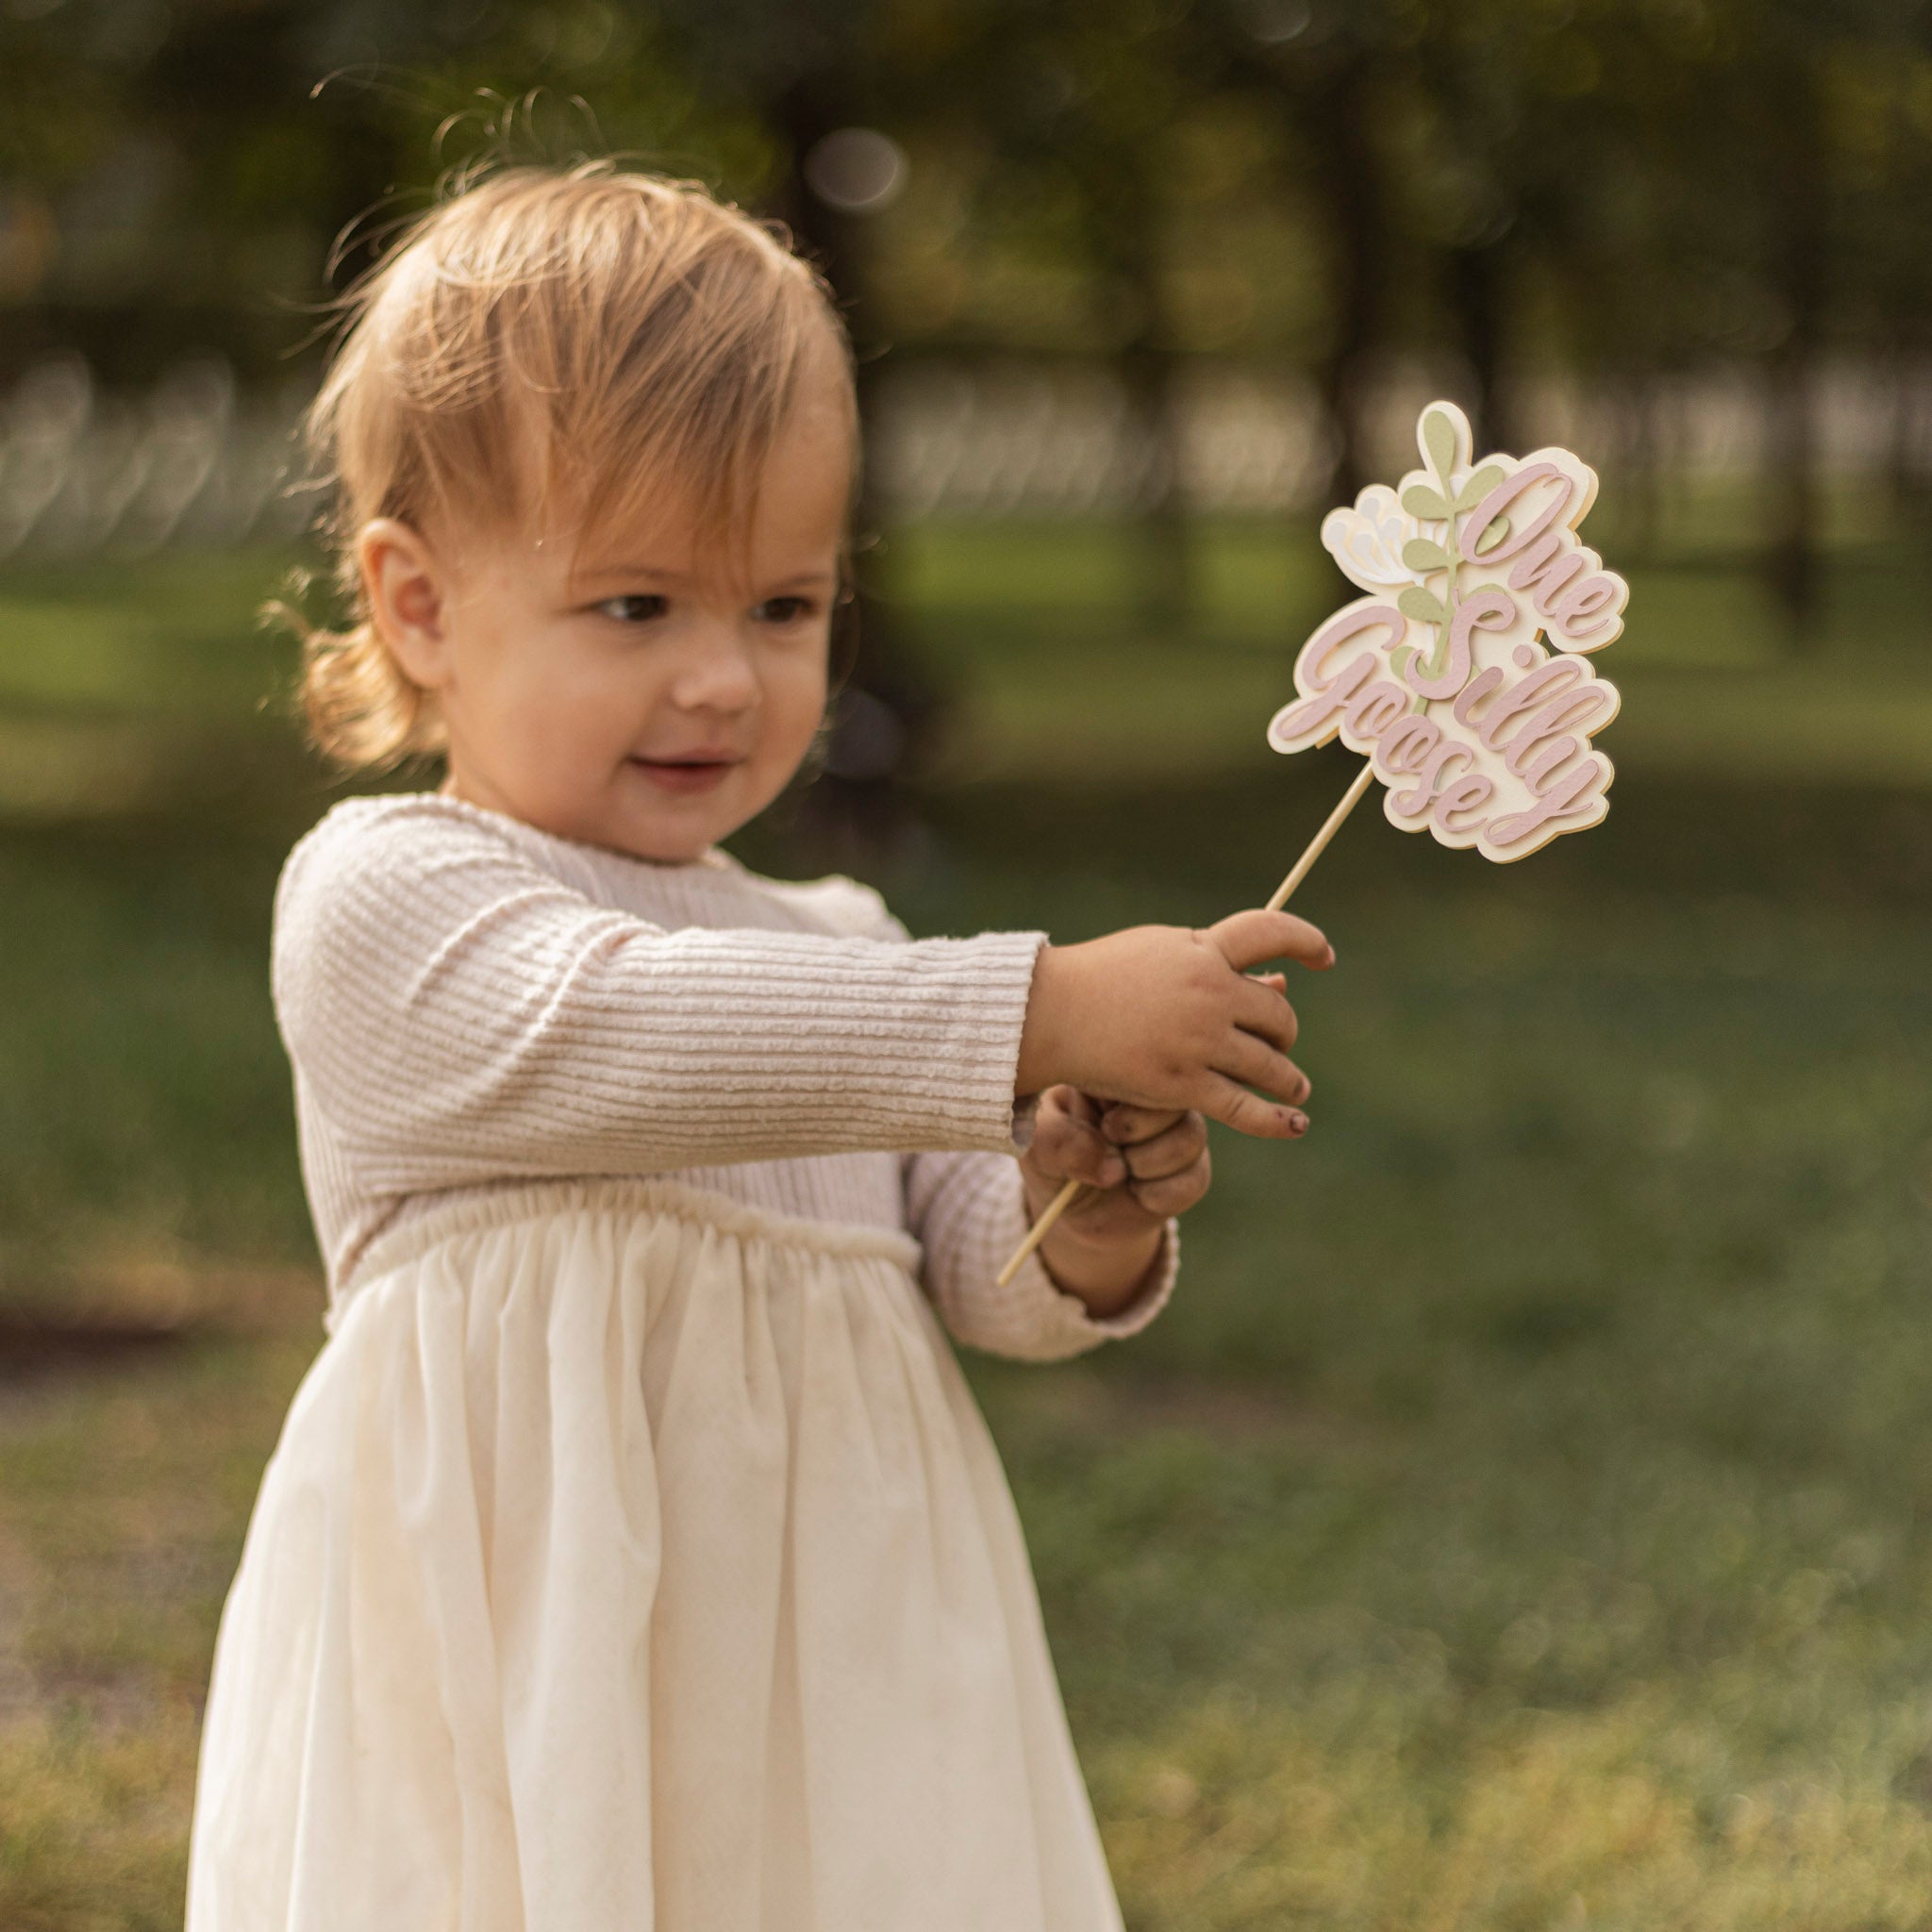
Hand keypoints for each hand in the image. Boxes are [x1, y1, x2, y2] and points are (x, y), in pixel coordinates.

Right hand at [1014, 909, 1331, 1138]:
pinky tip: (1296, 1123)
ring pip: (1270, 1064)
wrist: (1048, 1013)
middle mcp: (1208, 991)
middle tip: (1276, 1043)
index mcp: (1202, 949)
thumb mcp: (1160, 953)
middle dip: (1282, 1032)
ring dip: (1287, 1077)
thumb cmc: (1102, 978)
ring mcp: (1197, 1039)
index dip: (1306, 941)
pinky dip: (1277, 1119)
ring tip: (1292, 1086)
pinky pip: (1244, 1107)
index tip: (1324, 958)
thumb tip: (1277, 983)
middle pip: (1277, 1015)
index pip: (1272, 932)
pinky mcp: (1182, 1084)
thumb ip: (1214, 962)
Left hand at [1019, 1088, 1215, 1238]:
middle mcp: (1160, 1097)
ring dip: (1145, 1162)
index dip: (1126, 1090)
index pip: (1145, 1058)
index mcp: (1122, 1071)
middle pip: (1178, 1093)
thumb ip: (1057, 1142)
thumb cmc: (1054, 1159)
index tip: (1100, 1117)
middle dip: (1135, 1127)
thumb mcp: (1036, 1146)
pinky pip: (1193, 1179)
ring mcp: (1182, 1133)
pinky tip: (1136, 1192)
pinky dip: (1157, 1194)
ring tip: (1117, 1168)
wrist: (1073, 1211)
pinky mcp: (1194, 1174)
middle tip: (1108, 1136)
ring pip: (1189, 1138)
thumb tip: (1109, 1165)